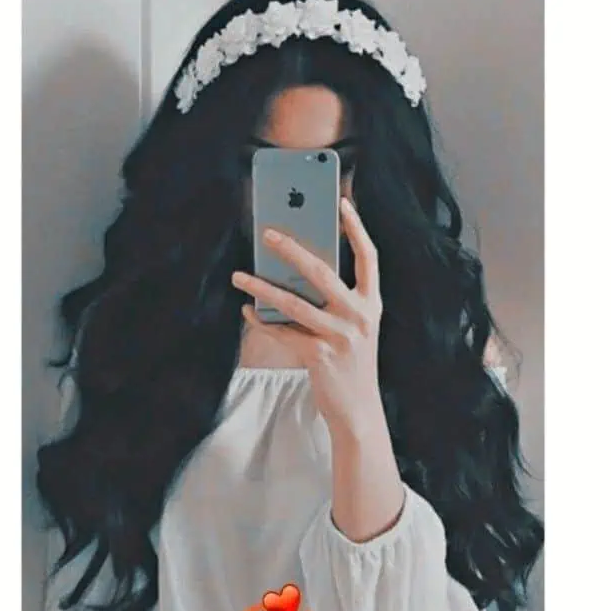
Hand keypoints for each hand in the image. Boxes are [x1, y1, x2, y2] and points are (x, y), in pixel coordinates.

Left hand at [231, 197, 383, 436]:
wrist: (358, 409)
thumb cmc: (351, 361)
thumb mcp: (353, 327)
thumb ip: (334, 301)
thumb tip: (293, 271)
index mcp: (371, 304)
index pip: (369, 256)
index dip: (356, 227)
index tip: (340, 201)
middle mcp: (360, 316)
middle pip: (322, 271)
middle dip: (291, 248)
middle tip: (267, 232)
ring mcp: (340, 336)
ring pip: (292, 302)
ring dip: (261, 286)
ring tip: (238, 274)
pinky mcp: (318, 355)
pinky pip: (281, 331)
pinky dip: (260, 320)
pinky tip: (247, 311)